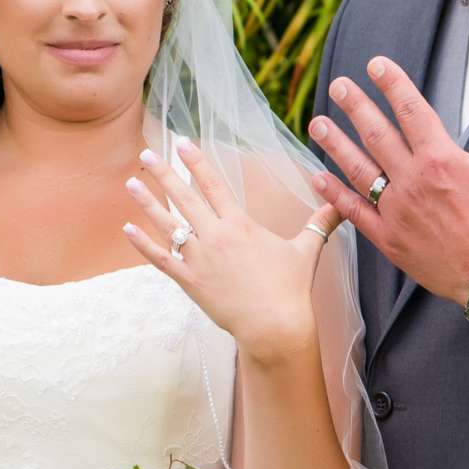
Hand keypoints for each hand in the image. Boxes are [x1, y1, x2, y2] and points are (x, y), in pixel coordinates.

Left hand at [121, 142, 339, 365]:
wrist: (274, 326)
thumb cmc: (291, 289)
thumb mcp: (306, 250)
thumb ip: (319, 223)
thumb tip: (340, 204)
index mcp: (240, 224)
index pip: (214, 184)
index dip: (196, 161)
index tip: (181, 142)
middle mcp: (216, 236)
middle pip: (184, 197)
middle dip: (164, 173)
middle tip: (145, 153)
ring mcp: (200, 259)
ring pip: (167, 224)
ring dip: (147, 203)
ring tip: (130, 183)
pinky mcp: (190, 282)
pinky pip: (161, 259)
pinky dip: (143, 245)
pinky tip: (127, 229)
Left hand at [307, 57, 468, 303]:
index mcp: (442, 159)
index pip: (411, 109)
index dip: (392, 83)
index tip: (376, 65)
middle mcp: (413, 181)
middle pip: (377, 133)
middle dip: (355, 106)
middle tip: (340, 86)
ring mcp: (397, 210)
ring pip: (358, 168)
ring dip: (335, 143)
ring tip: (318, 123)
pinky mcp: (390, 239)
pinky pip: (354, 212)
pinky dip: (334, 194)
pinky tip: (318, 177)